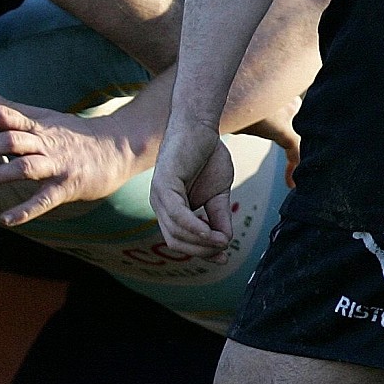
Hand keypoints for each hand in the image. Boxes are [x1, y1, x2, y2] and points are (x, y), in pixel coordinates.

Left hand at [0, 87, 145, 226]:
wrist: (119, 147)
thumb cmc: (75, 134)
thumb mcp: (43, 116)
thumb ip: (12, 107)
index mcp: (37, 125)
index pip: (3, 114)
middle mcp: (45, 142)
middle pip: (10, 140)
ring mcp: (58, 164)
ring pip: (24, 168)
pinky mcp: (69, 186)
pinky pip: (45, 199)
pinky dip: (25, 210)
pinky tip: (5, 220)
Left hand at [149, 119, 236, 257]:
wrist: (201, 126)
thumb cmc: (208, 156)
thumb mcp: (218, 193)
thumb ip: (219, 216)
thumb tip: (225, 241)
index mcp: (170, 209)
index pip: (181, 240)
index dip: (201, 252)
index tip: (223, 257)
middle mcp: (160, 205)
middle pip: (176, 241)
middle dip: (201, 251)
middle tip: (223, 250)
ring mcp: (159, 196)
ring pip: (176, 232)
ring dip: (201, 242)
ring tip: (223, 241)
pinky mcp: (164, 185)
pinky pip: (177, 214)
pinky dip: (193, 227)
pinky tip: (210, 233)